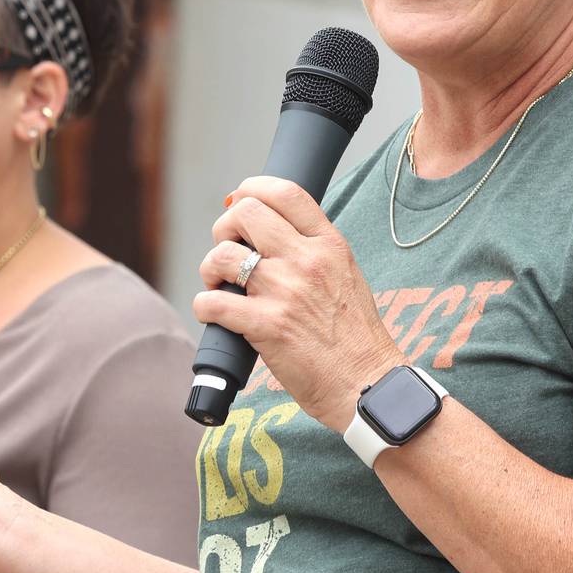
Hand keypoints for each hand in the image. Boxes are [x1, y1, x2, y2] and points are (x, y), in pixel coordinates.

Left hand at [193, 176, 402, 430]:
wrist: (367, 385)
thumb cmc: (356, 337)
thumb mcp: (347, 275)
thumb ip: (314, 250)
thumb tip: (271, 232)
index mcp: (329, 244)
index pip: (286, 192)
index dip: (252, 187)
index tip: (239, 200)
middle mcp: (307, 260)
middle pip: (245, 213)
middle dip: (224, 228)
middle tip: (227, 250)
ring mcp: (286, 291)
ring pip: (223, 255)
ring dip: (210, 268)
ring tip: (218, 283)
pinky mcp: (267, 326)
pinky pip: (213, 302)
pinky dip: (204, 306)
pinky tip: (213, 313)